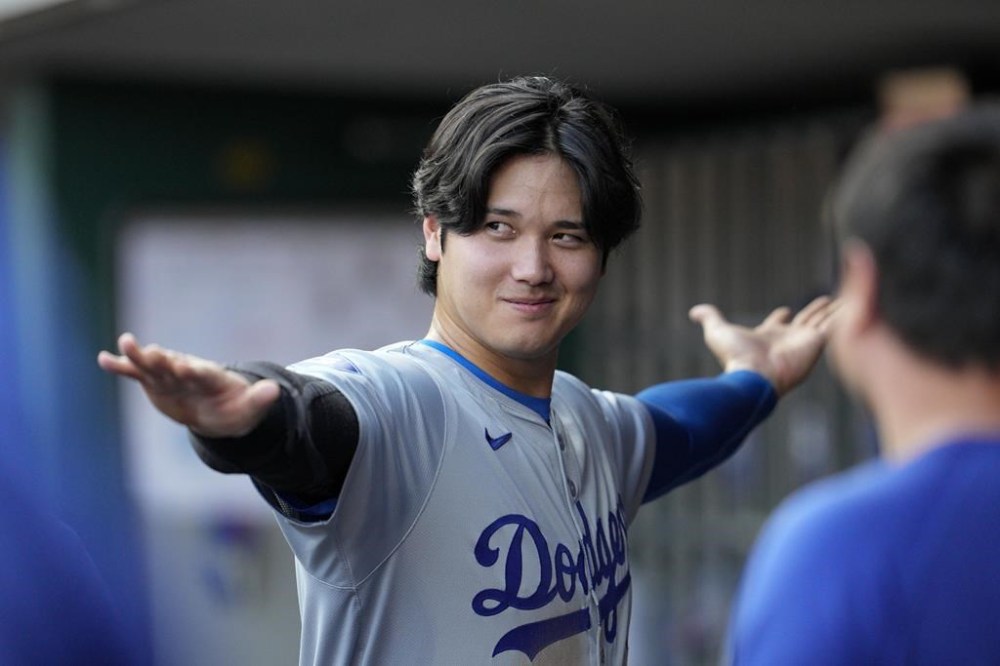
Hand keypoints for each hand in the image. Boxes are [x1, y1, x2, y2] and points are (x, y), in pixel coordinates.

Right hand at [97, 333, 279, 437]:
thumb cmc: (236, 409)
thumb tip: (274, 390)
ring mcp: (171, 376)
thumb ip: (259, 399)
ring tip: (126, 343)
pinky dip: (122, 366)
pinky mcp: (156, 383)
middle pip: (176, 364)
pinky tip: (103, 359)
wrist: (219, 410)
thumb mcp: (249, 409)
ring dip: (140, 355)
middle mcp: (189, 373)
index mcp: (213, 378)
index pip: (204, 374)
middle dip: (165, 359)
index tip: (185, 367)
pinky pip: (137, 374)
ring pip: (154, 365)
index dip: (195, 371)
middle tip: (153, 352)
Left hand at [689, 296, 839, 396]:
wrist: (754, 376)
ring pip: (826, 320)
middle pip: (806, 319)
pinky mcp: (818, 343)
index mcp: (769, 335)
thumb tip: (694, 311)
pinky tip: (860, 305)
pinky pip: (836, 325)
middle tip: (830, 300)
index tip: (785, 309)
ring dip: (838, 310)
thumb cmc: (735, 357)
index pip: (778, 322)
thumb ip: (710, 318)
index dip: (781, 315)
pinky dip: (848, 315)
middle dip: (817, 310)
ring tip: (853, 299)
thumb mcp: (718, 331)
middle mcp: (789, 338)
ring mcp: (806, 341)